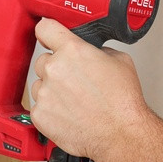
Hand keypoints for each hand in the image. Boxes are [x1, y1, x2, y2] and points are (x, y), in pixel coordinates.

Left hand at [30, 18, 149, 161]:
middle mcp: (55, 69)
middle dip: (56, 69)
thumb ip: (97, 51)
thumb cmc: (122, 102)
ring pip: (40, 85)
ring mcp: (45, 93)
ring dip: (52, 90)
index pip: (45, 28)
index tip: (49, 37)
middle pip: (43, 61)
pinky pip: (39, 107)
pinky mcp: (40, 115)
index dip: (48, 32)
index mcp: (72, 51)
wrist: (120, 133)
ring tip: (74, 101)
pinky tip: (69, 113)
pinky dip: (51, 110)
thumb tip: (89, 52)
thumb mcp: (119, 61)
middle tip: (74, 81)